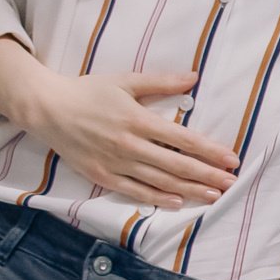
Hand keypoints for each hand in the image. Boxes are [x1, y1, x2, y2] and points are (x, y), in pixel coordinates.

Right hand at [6, 59, 236, 205]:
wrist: (47, 109)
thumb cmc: (88, 92)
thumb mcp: (125, 81)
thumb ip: (161, 82)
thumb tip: (194, 77)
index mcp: (138, 119)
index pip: (183, 139)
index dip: (210, 151)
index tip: (231, 159)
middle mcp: (129, 145)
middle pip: (177, 165)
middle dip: (208, 175)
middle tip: (232, 183)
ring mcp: (116, 163)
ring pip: (160, 181)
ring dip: (190, 190)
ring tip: (214, 195)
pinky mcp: (102, 176)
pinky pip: (135, 190)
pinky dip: (157, 197)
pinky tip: (177, 202)